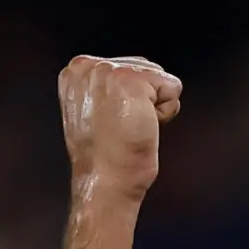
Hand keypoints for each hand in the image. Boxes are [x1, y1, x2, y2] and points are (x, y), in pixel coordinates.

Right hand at [57, 55, 182, 200]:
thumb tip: (139, 83)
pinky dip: (165, 112)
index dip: (131, 99)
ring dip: (153, 107)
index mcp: (76, 71)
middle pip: (145, 67)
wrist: (105, 182)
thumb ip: (107, 89)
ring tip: (130, 129)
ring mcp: (108, 72)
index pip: (128, 67)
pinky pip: (172, 87)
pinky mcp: (131, 81)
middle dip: (144, 100)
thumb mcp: (95, 111)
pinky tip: (142, 128)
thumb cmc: (104, 158)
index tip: (113, 124)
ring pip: (159, 77)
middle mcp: (89, 66)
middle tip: (123, 129)